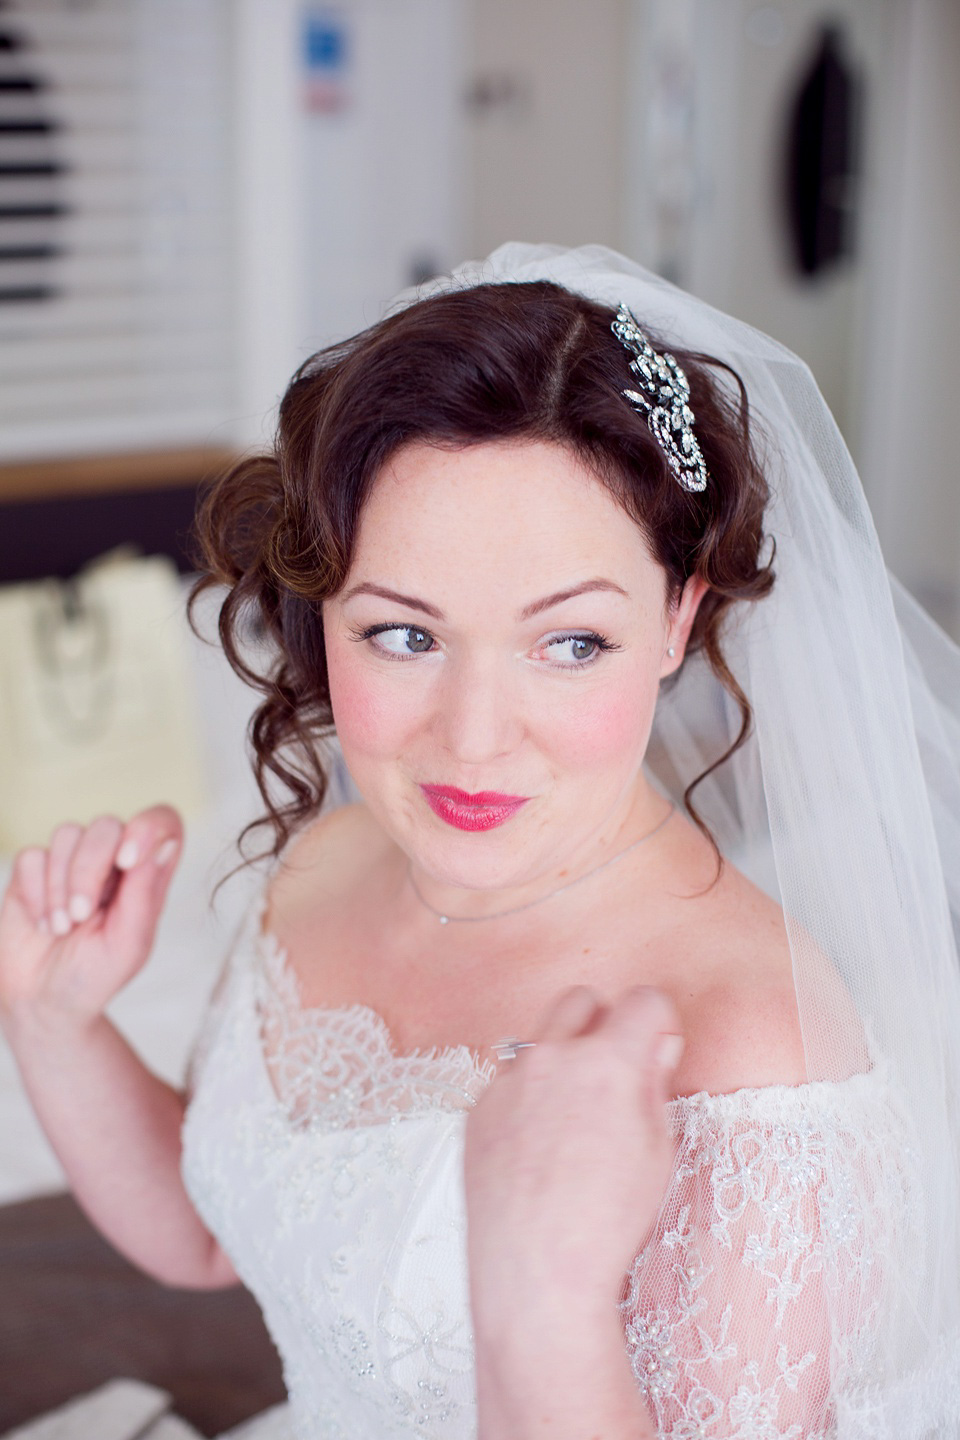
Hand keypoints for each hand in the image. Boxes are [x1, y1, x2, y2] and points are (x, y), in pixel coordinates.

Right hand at [0, 805, 182, 1036]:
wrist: (44, 1003)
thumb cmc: (96, 976)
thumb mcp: (129, 944)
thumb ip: (145, 891)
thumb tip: (165, 842)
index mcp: (147, 875)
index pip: (162, 823)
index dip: (148, 827)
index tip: (128, 862)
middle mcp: (112, 860)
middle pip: (106, 825)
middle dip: (88, 870)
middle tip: (80, 916)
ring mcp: (71, 862)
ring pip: (67, 834)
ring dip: (60, 886)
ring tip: (62, 928)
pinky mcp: (35, 871)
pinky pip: (32, 855)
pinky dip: (35, 892)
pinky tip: (43, 924)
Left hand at [465, 985, 682, 1344]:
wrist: (535, 1272)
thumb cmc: (606, 1221)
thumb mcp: (657, 1151)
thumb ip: (655, 1083)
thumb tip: (656, 1045)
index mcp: (608, 1063)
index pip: (643, 1000)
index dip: (658, 1022)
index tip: (658, 1047)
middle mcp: (552, 1057)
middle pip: (582, 1001)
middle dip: (603, 1024)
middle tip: (614, 1073)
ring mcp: (508, 1080)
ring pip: (540, 1041)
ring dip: (561, 1061)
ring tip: (573, 1120)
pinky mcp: (478, 1108)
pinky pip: (509, 1082)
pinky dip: (527, 1100)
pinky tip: (538, 1150)